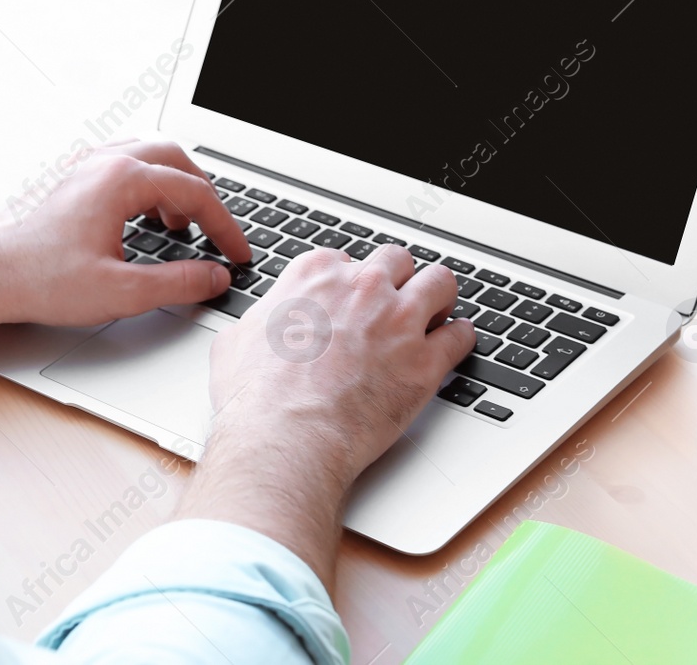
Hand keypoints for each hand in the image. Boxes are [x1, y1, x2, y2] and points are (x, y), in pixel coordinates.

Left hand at [0, 140, 250, 375]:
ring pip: (149, 155)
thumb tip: (214, 278)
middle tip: (217, 233)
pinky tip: (143, 219)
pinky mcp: (70, 178)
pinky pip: (124, 164)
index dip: (225, 227)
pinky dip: (148, 185)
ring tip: (182, 227)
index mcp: (121, 179)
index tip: (237, 255)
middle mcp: (104, 161)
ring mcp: (85, 165)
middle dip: (205, 195)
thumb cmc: (39, 278)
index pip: (196, 193)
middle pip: (177, 158)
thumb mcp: (120, 291)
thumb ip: (177, 283)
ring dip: (175, 186)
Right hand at [174, 245, 474, 591]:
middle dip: (397, 280)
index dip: (351, 282)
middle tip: (395, 302)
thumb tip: (258, 325)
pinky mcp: (424, 361)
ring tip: (436, 314)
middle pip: (396, 261)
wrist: (285, 437)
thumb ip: (259, 320)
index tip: (352, 298)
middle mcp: (361, 287)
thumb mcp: (236, 340)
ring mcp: (397, 321)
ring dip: (438, 297)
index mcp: (315, 275)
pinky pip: (460, 336)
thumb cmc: (256, 396)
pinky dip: (459, 339)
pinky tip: (453, 345)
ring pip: (440, 283)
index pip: (346, 260)